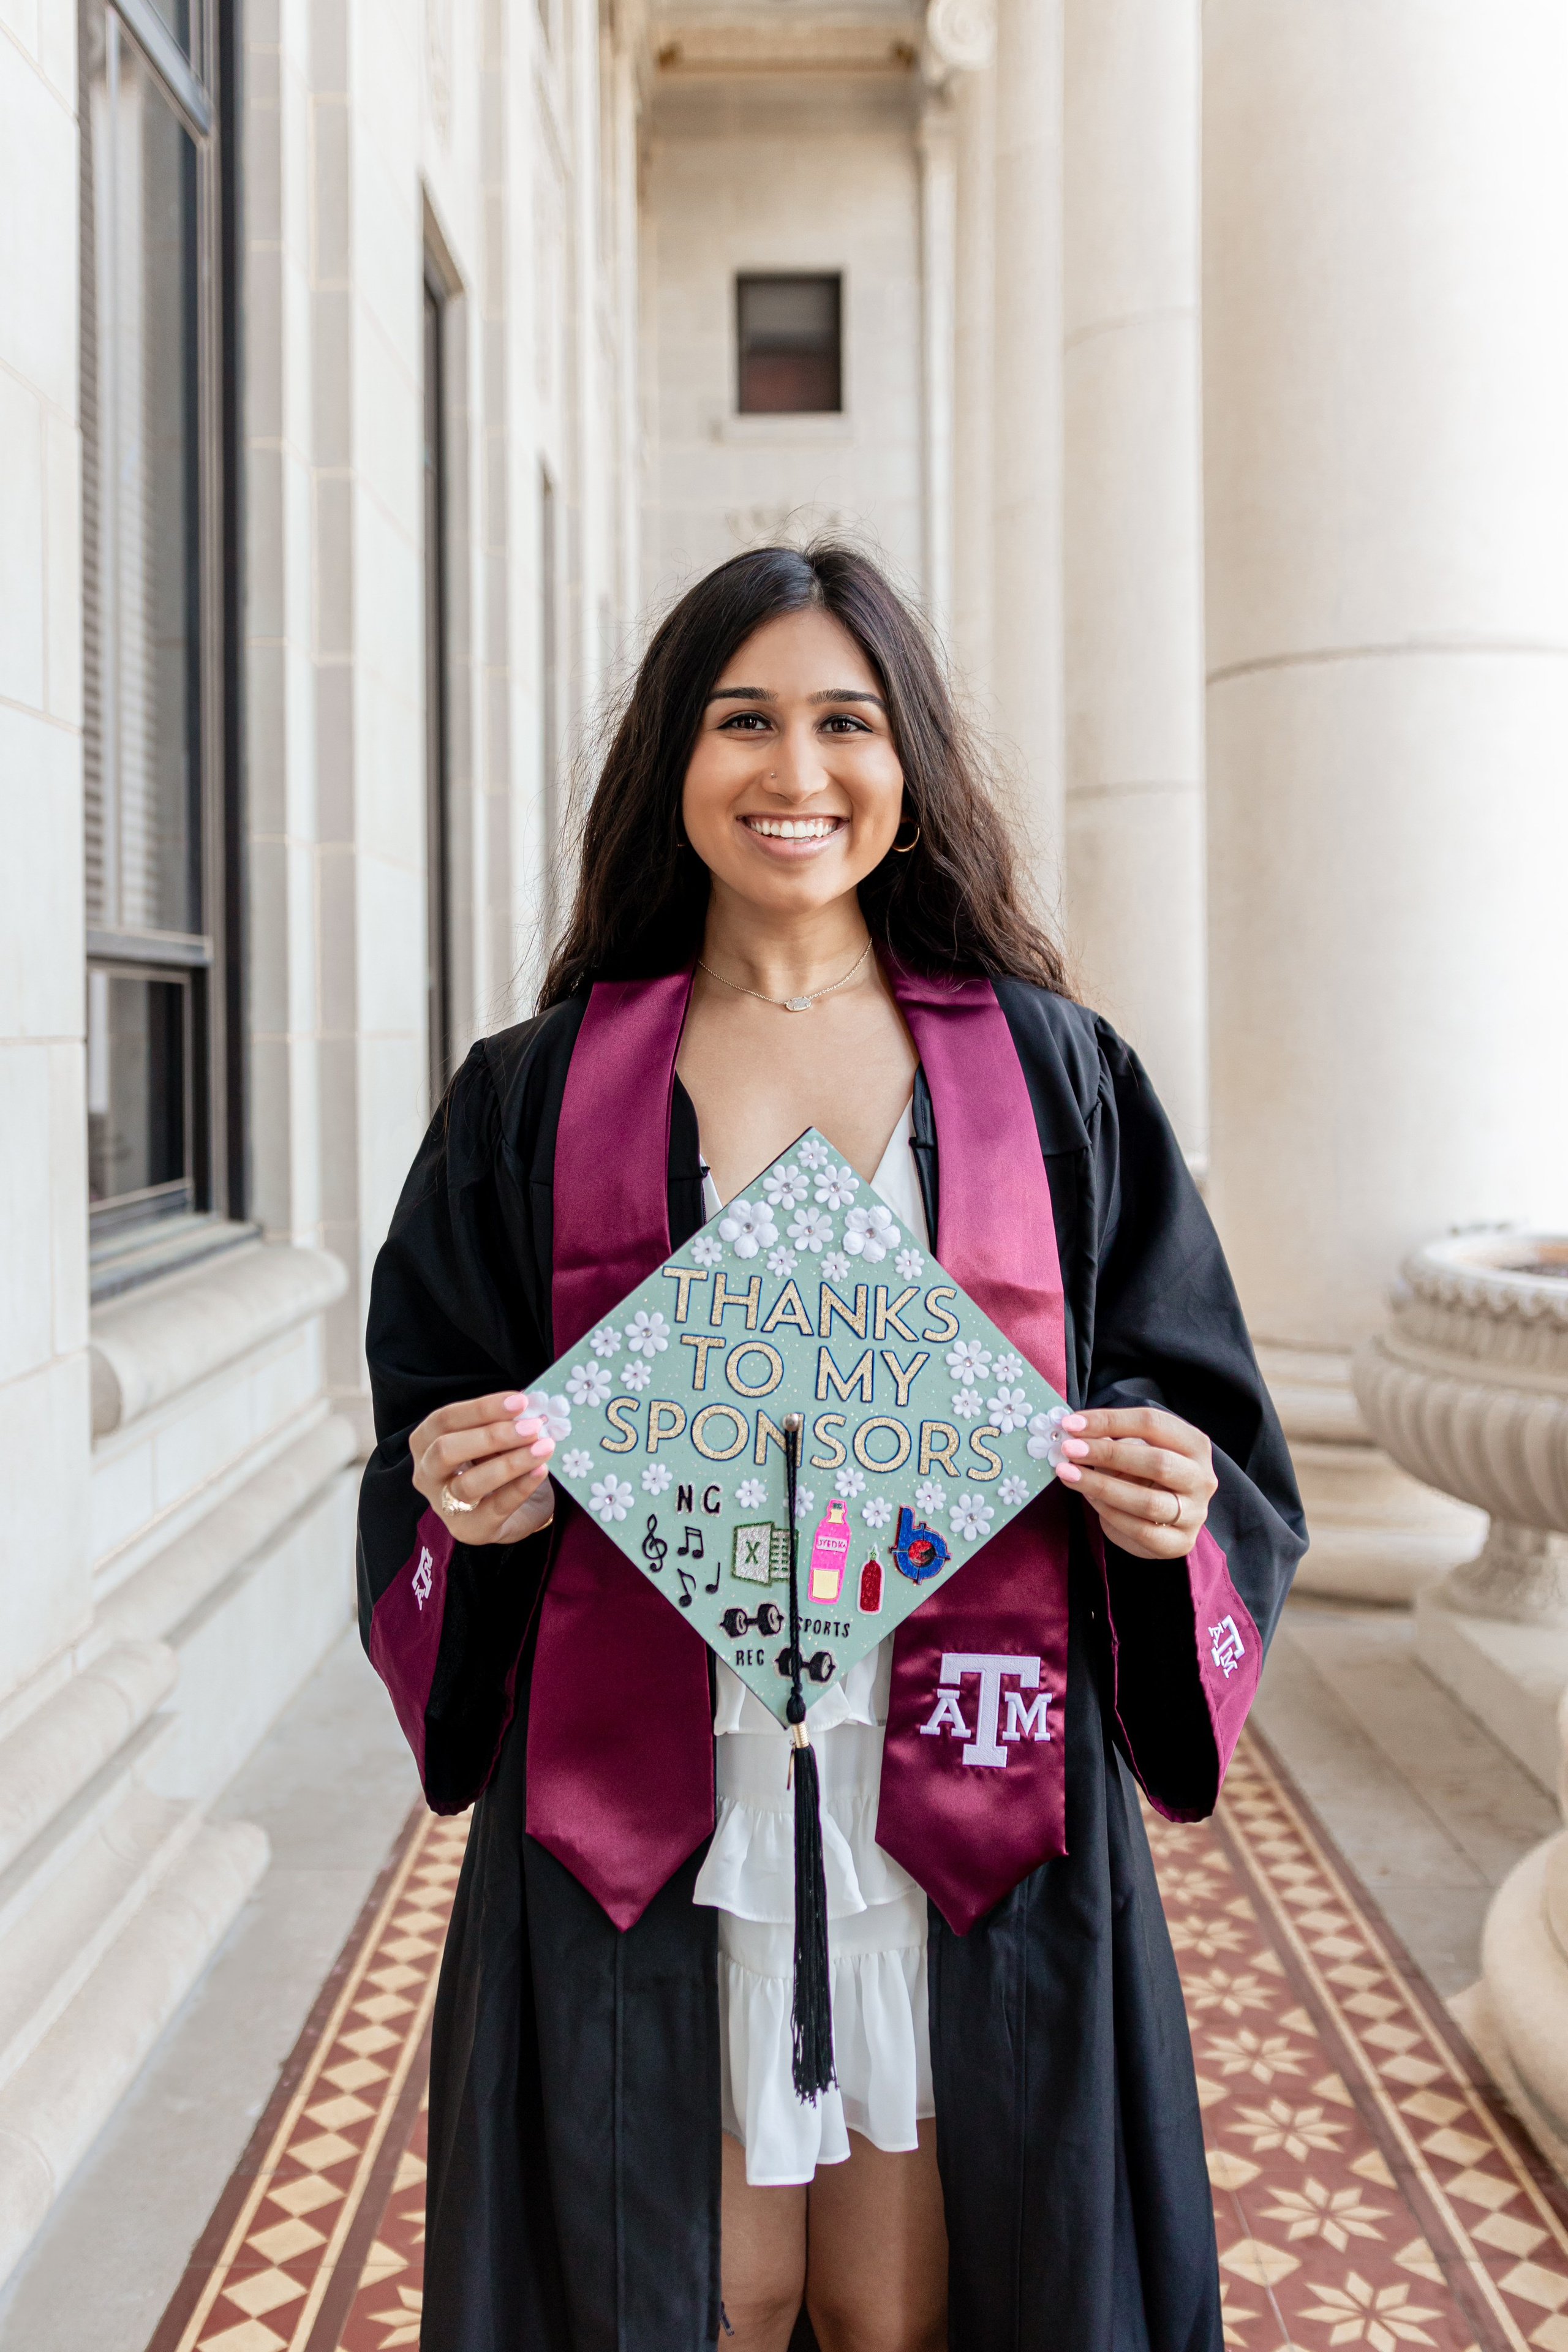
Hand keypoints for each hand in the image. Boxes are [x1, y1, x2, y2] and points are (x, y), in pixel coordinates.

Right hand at [410, 1389, 558, 1545]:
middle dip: (492, 1436)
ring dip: (510, 1462)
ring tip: (543, 1447)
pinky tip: (541, 1470)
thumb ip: (502, 1424)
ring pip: (469, 1484)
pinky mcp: (469, 1529)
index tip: (520, 1401)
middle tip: (532, 1426)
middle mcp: (426, 1474)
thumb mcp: (495, 1439)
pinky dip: (521, 1487)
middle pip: (446, 1450)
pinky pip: (495, 1507)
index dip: (482, 1408)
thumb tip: (527, 1410)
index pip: (444, 1420)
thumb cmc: (499, 1461)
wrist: (517, 1507)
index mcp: (426, 1442)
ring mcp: (444, 1506)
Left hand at [1054, 1404, 1216, 1559]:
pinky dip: (1110, 1515)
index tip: (1071, 1424)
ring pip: (1148, 1502)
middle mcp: (1202, 1478)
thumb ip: (1111, 1438)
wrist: (1166, 1515)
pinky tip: (1089, 1500)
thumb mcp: (1135, 1448)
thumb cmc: (1146, 1472)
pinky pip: (1141, 1531)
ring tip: (1068, 1475)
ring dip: (1102, 1487)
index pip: (1153, 1423)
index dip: (1109, 1421)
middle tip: (1069, 1450)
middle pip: (1157, 1463)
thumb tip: (1072, 1431)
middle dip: (1107, 1454)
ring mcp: (1195, 1513)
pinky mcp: (1180, 1543)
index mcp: (1194, 1444)